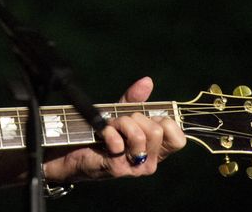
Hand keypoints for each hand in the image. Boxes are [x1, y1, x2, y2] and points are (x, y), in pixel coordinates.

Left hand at [43, 77, 185, 182]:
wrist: (73, 152)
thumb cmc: (101, 134)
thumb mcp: (120, 113)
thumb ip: (135, 99)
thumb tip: (147, 81)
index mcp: (157, 150)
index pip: (178, 139)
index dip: (164, 122)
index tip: (145, 118)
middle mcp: (150, 161)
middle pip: (157, 131)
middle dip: (135, 118)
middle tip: (119, 122)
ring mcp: (134, 167)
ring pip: (140, 136)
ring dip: (121, 124)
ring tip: (110, 127)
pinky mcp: (117, 169)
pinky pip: (119, 144)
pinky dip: (108, 132)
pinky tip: (102, 134)